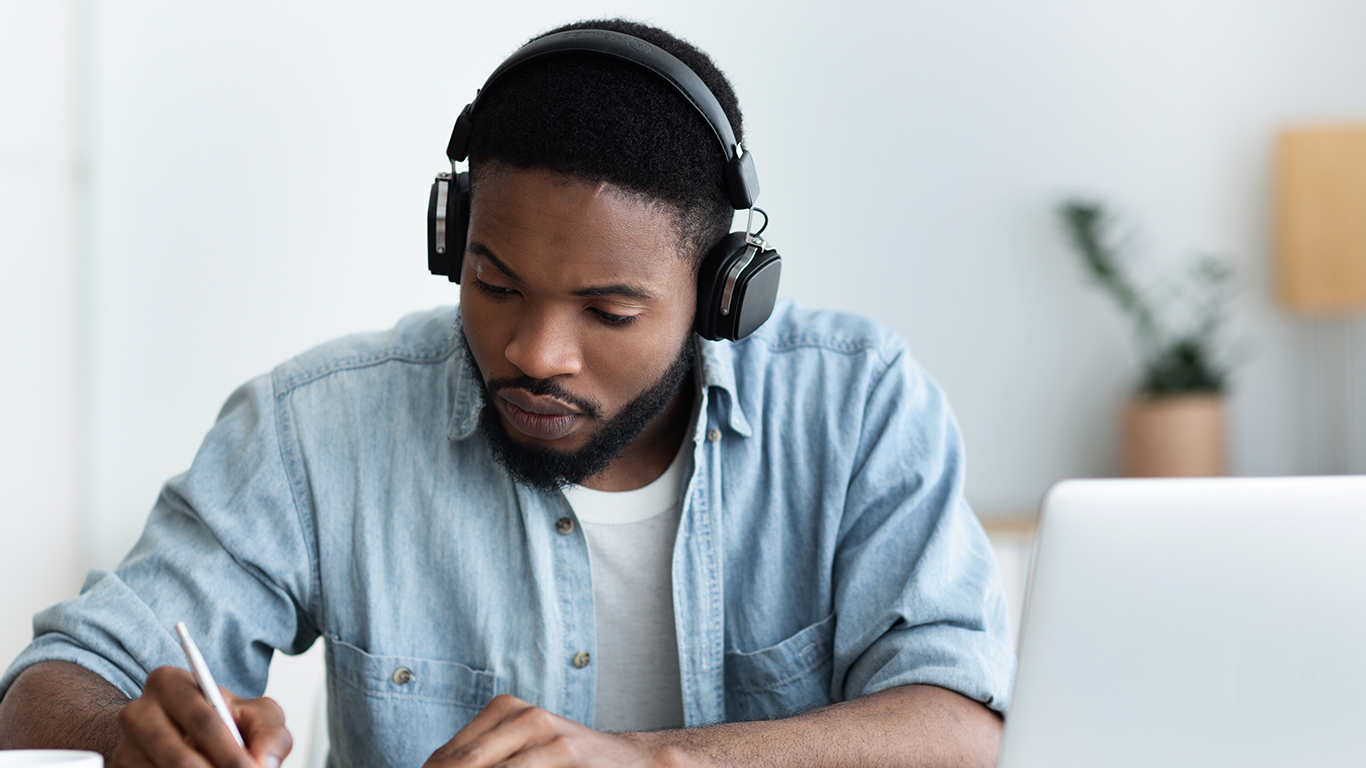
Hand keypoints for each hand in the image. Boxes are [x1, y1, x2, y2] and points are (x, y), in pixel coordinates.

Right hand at [112, 666, 291, 767]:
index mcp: (170, 683)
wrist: (178, 736)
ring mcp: (124, 747)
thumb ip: (270, 732)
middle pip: (181, 758)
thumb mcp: (255, 715)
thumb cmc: (222, 721)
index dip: (230, 754)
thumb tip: (264, 762)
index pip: (205, 722)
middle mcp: (138, 712)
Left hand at [423, 694, 673, 767]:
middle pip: (463, 761)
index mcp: (505, 710)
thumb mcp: (522, 750)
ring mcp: (545, 733)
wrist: (630, 761)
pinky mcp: (565, 753)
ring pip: (484, 764)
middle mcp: (523, 716)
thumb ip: (482, 758)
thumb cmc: (565, 762)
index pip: (448, 756)